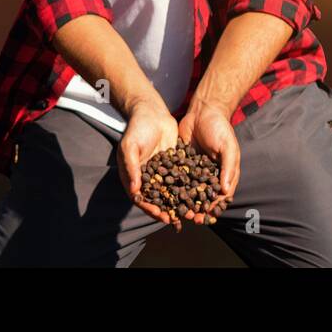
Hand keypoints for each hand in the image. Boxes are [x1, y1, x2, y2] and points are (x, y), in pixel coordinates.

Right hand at [118, 97, 183, 231]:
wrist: (151, 111)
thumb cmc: (136, 129)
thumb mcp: (130, 148)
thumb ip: (132, 169)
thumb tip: (135, 191)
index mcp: (134, 177)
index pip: (142, 198)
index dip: (152, 209)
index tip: (163, 217)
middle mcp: (148, 177)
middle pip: (158, 198)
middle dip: (169, 210)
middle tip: (181, 220)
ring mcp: (162, 171)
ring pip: (171, 190)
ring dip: (180, 201)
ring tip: (193, 211)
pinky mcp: (174, 163)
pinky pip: (181, 177)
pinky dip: (189, 185)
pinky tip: (200, 192)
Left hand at [178, 101, 239, 224]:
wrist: (203, 111)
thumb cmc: (220, 128)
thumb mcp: (228, 147)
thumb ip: (228, 167)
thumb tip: (226, 191)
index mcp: (223, 173)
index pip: (220, 195)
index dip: (214, 206)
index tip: (208, 216)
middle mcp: (208, 174)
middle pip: (203, 196)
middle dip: (198, 208)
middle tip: (191, 218)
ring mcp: (194, 169)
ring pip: (188, 190)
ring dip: (184, 202)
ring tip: (177, 211)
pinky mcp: (181, 163)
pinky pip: (176, 178)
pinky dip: (172, 187)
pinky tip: (164, 195)